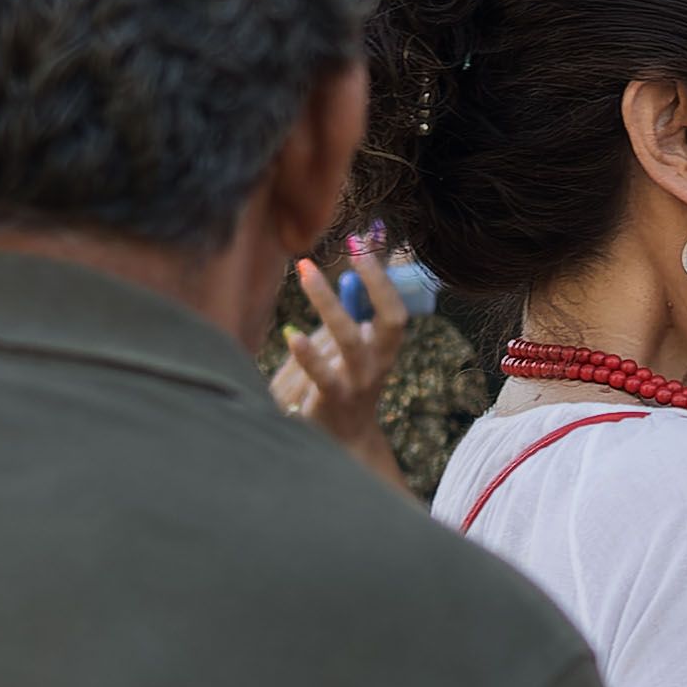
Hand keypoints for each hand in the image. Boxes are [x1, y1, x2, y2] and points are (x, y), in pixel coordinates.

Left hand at [276, 240, 419, 489]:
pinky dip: (309, 355)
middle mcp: (377, 365)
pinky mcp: (333, 402)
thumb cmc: (341, 387)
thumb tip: (346, 278)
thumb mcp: (349, 352)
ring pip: (349, 340)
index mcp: (384, 350)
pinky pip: (323, 376)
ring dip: (329, 303)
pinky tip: (292, 335)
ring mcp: (358, 384)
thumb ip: (348, 319)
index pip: (394, 310)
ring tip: (305, 271)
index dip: (382, 277)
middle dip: (372, 281)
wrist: (342, 444)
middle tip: (346, 248)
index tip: (361, 242)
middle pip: (386, 320)